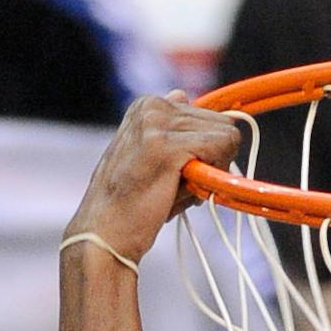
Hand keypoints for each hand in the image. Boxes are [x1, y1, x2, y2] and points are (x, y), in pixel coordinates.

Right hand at [65, 92, 246, 270]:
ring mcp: (159, 123)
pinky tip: (188, 191)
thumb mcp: (149, 155)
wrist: (104, 236)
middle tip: (181, 187)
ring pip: (226, 134)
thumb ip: (170, 128)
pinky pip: (222, 146)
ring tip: (177, 190)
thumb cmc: (129, 205)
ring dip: (213, 170)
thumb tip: (182, 93)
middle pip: (220, 122)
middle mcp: (153, 106)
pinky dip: (216, 173)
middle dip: (211, 158)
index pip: (206, 115)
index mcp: (147, 105)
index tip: (181, 174)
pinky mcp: (167, 145)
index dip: (205, 151)